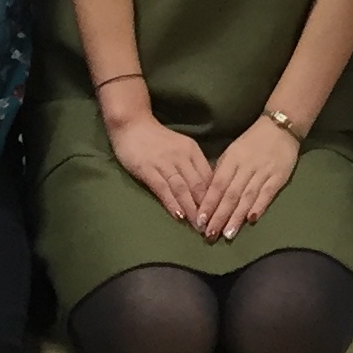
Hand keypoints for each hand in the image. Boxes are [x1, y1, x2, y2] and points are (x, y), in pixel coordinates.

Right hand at [106, 105, 215, 231]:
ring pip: (182, 188)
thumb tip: (208, 189)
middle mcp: (181, 156)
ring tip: (198, 227)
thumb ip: (193, 166)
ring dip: (191, 209)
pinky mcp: (147, 169)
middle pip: (198, 185)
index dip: (215, 198)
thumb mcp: (181, 148)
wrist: (131, 123)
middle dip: (206, 209)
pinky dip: (172, 202)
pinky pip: (162, 188)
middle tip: (212, 228)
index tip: (220, 216)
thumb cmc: (157, 139)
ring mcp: (164, 163)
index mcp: (192, 151)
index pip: (208, 177)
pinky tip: (178, 215)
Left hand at [197, 116, 302, 241]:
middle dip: (219, 216)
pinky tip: (251, 220)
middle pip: (230, 194)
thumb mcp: (233, 151)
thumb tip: (209, 195)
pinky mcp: (279, 176)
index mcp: (232, 159)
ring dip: (236, 216)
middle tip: (209, 235)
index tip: (199, 221)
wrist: (280, 126)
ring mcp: (263, 171)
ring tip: (227, 234)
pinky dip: (259, 206)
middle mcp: (246, 166)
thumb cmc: (252, 142)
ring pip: (247, 196)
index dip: (208, 203)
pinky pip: (267, 193)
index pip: (217, 184)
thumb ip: (222, 171)